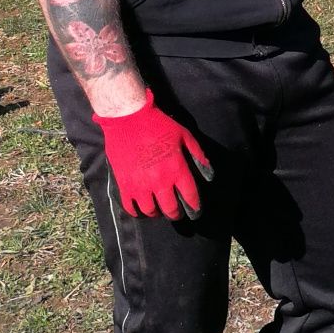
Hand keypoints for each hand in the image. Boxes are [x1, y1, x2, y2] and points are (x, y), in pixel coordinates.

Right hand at [94, 98, 213, 218]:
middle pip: (170, 209)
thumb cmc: (158, 125)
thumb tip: (208, 174)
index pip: (190, 196)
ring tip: (159, 209)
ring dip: (157, 213)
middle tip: (177, 213)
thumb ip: (197, 154)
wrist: (128, 118)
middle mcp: (159, 181)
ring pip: (150, 211)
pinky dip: (137, 211)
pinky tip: (141, 209)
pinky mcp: (124, 184)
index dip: (195, 206)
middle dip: (176, 214)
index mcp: (176, 169)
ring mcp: (140, 185)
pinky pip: (130, 207)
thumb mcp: (184, 135)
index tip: (195, 210)